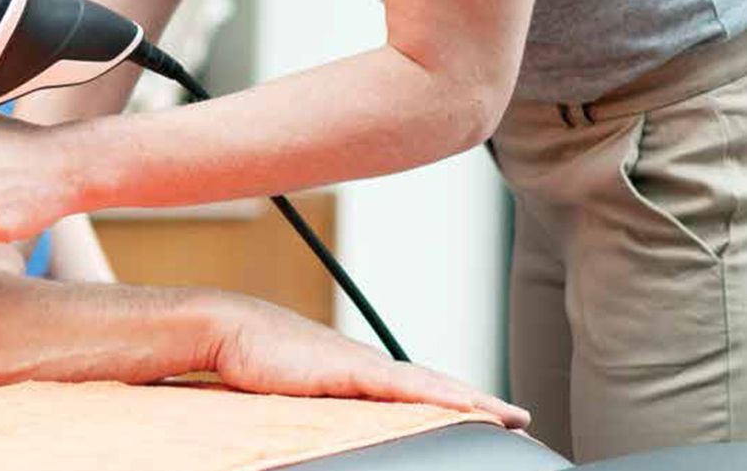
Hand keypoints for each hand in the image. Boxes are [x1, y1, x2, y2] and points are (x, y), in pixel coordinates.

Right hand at [208, 295, 529, 428]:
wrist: (228, 326)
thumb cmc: (254, 357)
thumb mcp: (297, 389)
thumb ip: (324, 403)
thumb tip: (337, 422)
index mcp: (358, 371)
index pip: (419, 387)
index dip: (455, 399)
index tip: (491, 413)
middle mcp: (367, 364)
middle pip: (435, 384)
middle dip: (478, 401)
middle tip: (519, 418)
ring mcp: (359, 364)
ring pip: (427, 384)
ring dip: (468, 399)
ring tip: (506, 414)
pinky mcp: (347, 368)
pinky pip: (401, 386)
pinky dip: (435, 395)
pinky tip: (463, 405)